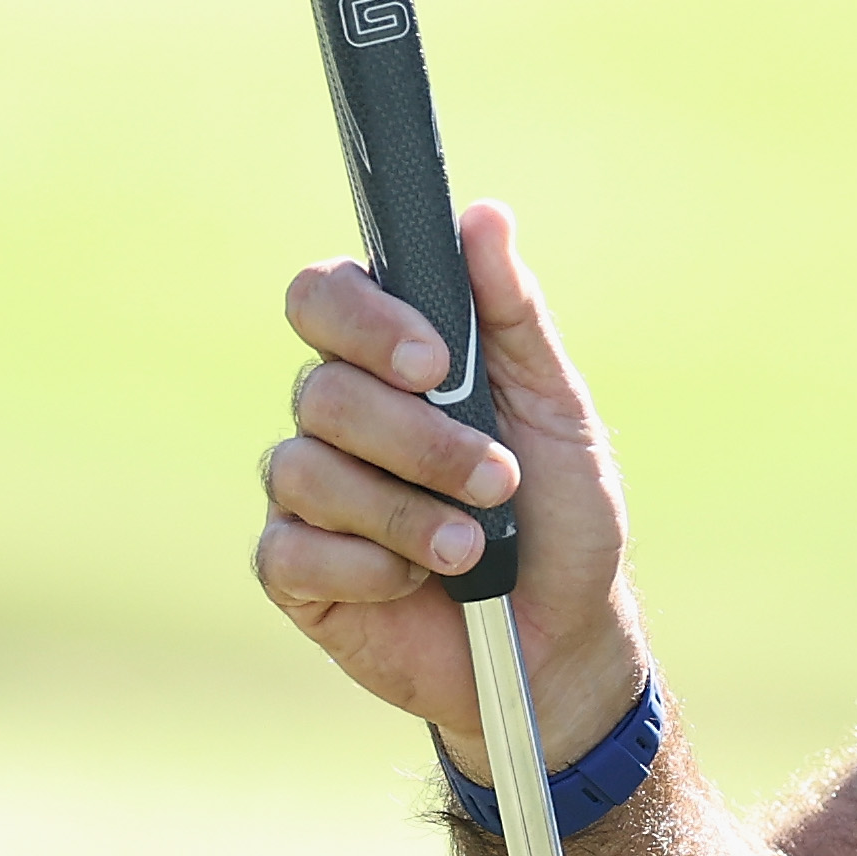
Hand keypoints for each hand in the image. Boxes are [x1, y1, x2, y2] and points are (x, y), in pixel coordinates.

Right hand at [252, 199, 646, 758]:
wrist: (559, 640)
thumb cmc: (561, 518)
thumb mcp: (555, 409)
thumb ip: (514, 315)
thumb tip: (484, 215)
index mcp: (387, 361)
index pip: (324, 297)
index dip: (364, 321)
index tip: (433, 362)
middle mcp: (335, 416)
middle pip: (321, 390)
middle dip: (417, 441)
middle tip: (494, 480)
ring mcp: (307, 493)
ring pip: (305, 469)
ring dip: (404, 511)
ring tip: (470, 549)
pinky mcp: (295, 570)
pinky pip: (295, 548)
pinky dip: (367, 566)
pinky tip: (415, 583)